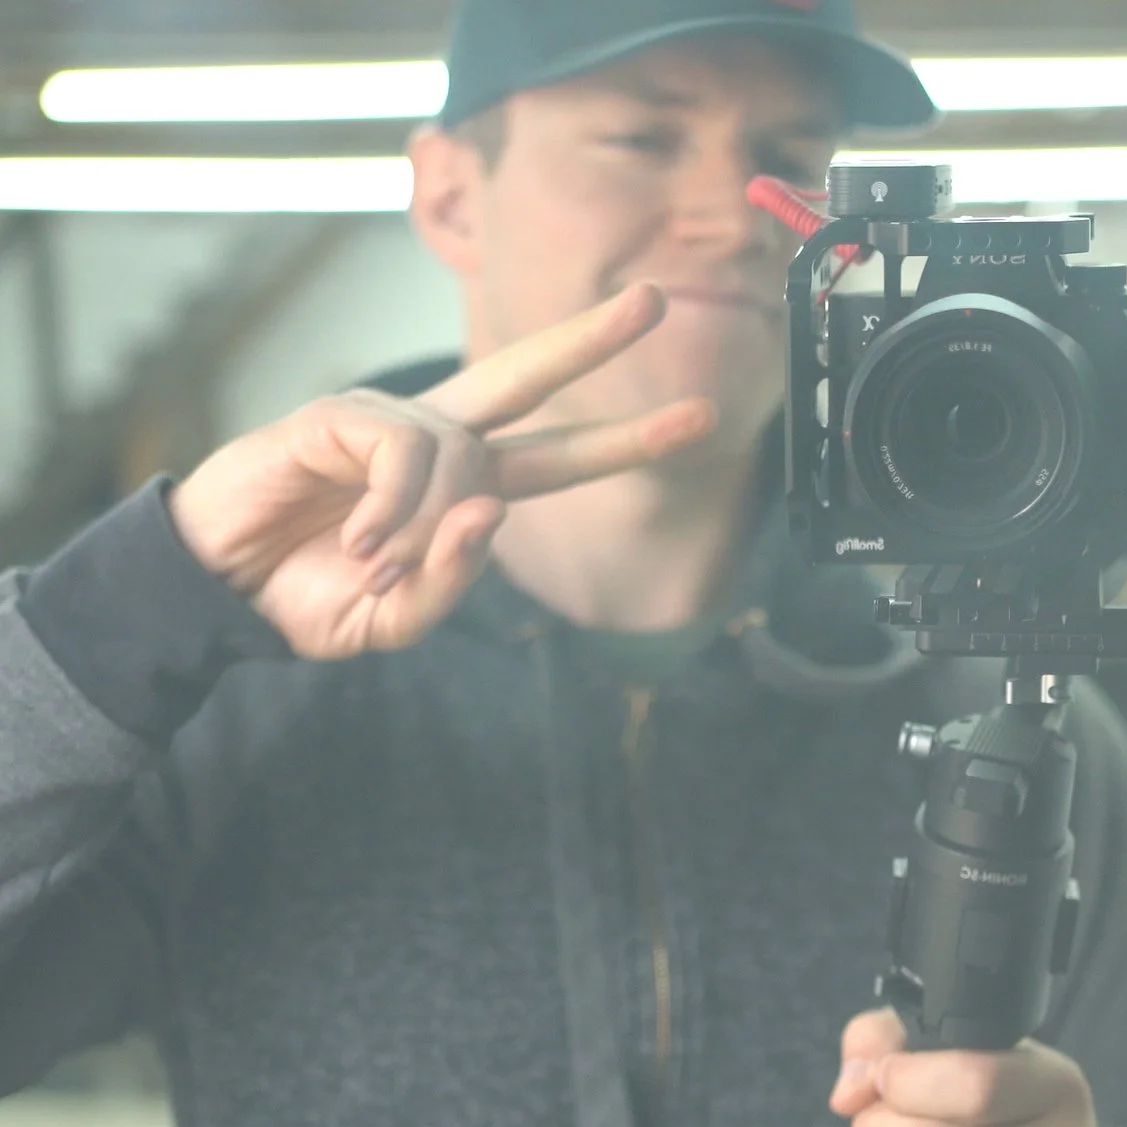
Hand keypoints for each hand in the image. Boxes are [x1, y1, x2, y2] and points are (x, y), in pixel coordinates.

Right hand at [168, 282, 715, 659]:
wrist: (221, 593)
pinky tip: (356, 538)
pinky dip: (389, 506)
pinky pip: (399, 450)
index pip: (557, 456)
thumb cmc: (309, 598)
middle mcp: (437, 440)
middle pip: (525, 374)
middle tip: (656, 299)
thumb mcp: (396, 618)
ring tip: (371, 563)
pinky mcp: (335, 412)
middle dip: (590, 340)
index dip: (625, 441)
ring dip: (423, 525)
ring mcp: (387, 419)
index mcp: (464, 487)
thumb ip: (452, 580)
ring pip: (457, 450)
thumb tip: (489, 510)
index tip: (696, 419)